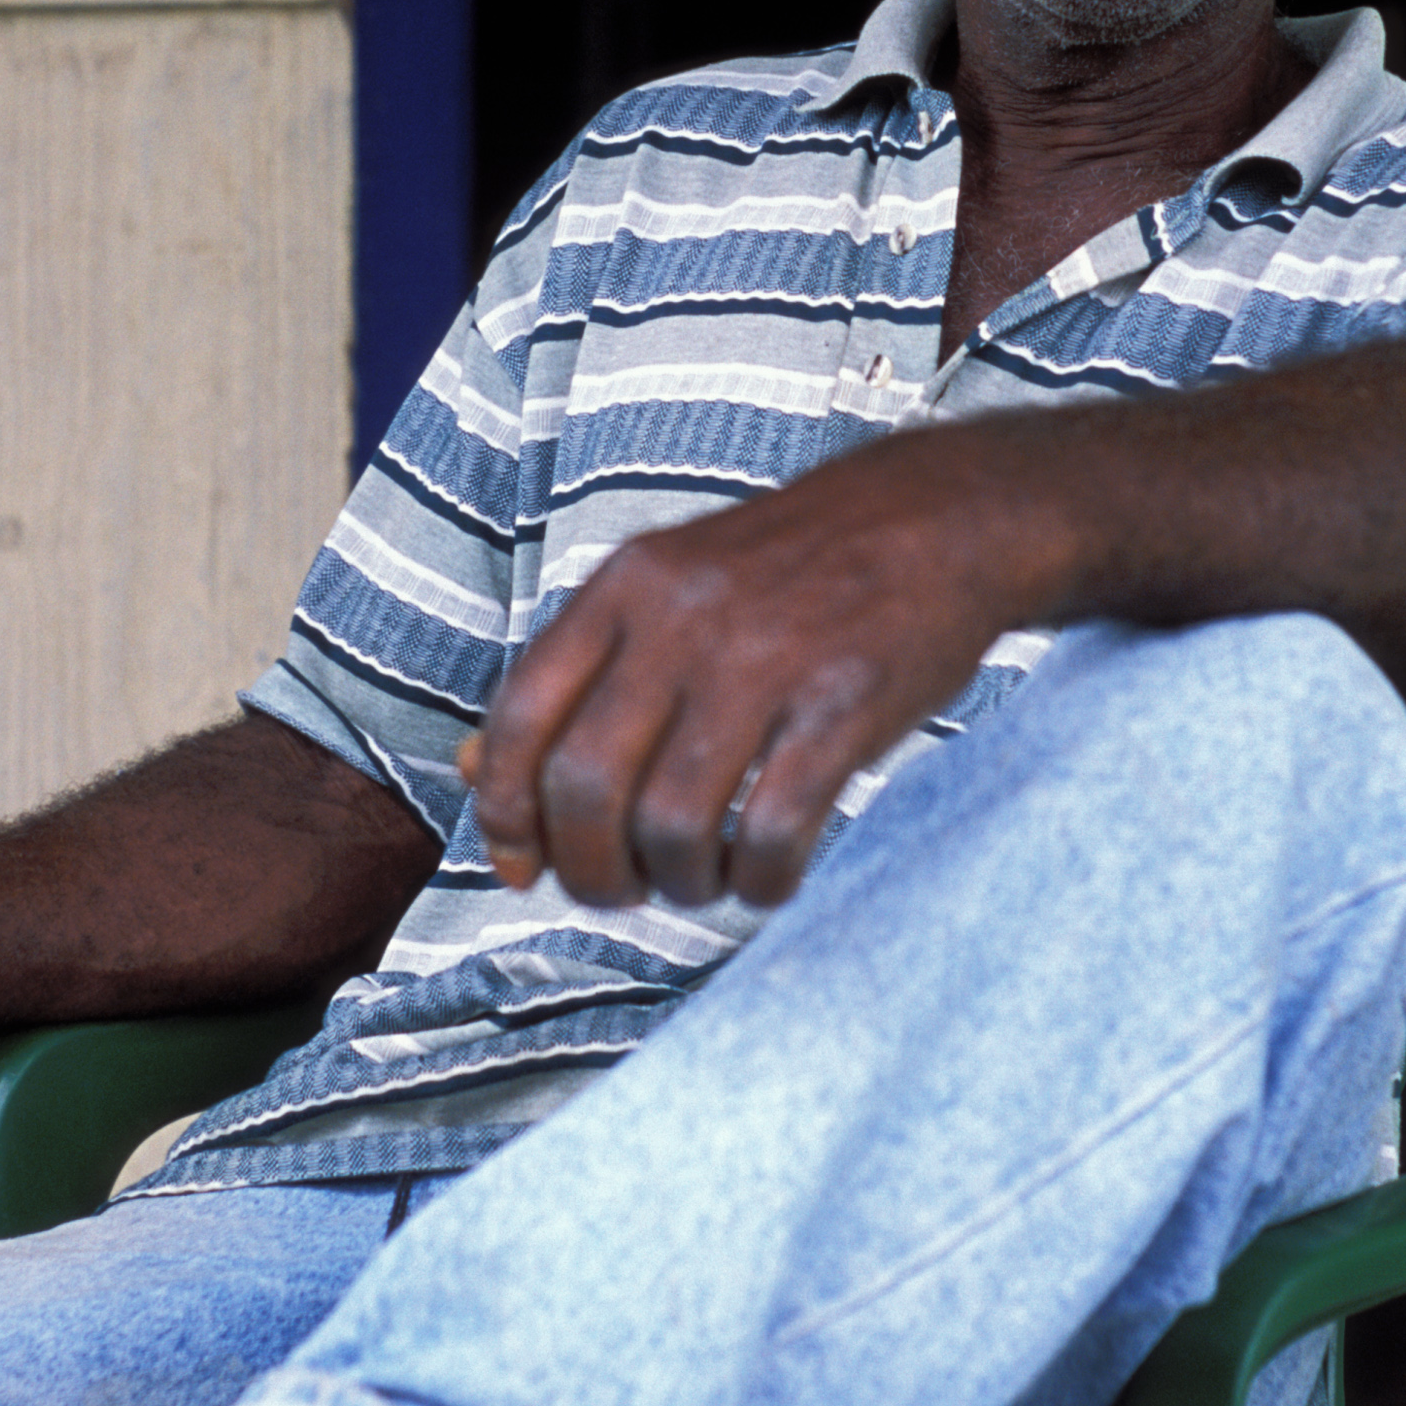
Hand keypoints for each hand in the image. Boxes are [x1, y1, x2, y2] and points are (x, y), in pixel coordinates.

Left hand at [460, 426, 1069, 911]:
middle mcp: (682, 619)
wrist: (937, 516)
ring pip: (674, 825)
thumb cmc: (789, 571)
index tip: (522, 866)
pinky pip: (774, 833)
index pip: (519, 719)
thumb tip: (469, 773)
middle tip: (625, 889)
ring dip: (680, 884)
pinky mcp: (843, 705)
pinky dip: (761, 883)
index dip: (503, 814)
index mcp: (624, 587)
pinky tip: (768, 878)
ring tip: (705, 879)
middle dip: (591, 871)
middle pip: (587, 787)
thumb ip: (576, 675)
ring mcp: (765, 662)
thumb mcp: (667, 588)